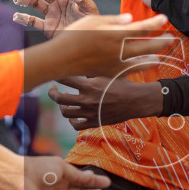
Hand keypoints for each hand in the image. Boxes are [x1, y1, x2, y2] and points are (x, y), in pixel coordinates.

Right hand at [12, 0, 98, 34]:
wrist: (90, 40)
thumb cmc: (91, 21)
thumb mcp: (89, 9)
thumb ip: (82, 0)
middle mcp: (57, 4)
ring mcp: (51, 15)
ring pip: (35, 5)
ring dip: (25, 1)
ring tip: (17, 0)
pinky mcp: (48, 27)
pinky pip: (33, 22)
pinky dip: (24, 19)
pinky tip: (16, 17)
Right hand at [21, 12, 171, 86]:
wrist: (61, 59)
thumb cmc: (74, 35)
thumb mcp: (93, 21)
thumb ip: (113, 20)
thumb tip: (130, 19)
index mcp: (115, 35)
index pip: (141, 28)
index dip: (155, 23)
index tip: (165, 19)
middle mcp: (118, 51)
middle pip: (146, 47)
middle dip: (160, 42)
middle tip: (170, 39)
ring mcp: (115, 64)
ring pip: (140, 62)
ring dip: (152, 58)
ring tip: (159, 57)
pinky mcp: (110, 74)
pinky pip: (129, 71)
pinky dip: (138, 68)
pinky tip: (141, 67)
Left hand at [48, 75, 164, 128]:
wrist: (136, 100)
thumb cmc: (122, 84)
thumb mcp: (106, 73)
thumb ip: (90, 71)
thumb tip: (77, 64)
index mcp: (89, 85)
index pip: (64, 79)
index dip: (56, 75)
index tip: (54, 73)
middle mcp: (87, 99)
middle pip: (59, 98)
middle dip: (52, 93)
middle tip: (53, 89)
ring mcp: (90, 112)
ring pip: (65, 112)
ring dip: (62, 106)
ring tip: (63, 102)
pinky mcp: (95, 122)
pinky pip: (76, 125)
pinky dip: (71, 121)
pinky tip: (73, 117)